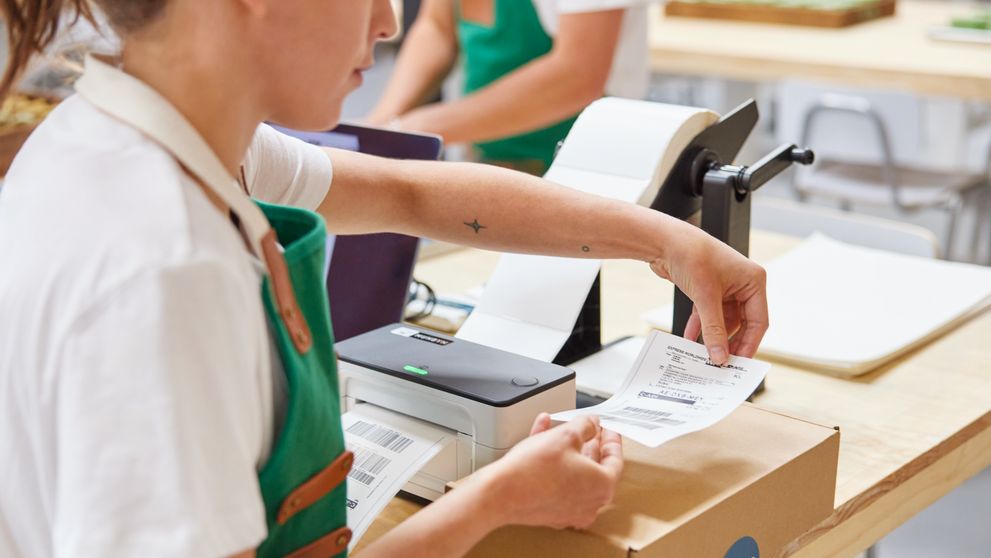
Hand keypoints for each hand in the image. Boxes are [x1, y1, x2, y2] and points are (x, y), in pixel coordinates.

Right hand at [476, 414, 622, 529]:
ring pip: (574, 473)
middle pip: (596, 468)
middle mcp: (589, 503)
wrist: (501, 493)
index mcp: (602, 486)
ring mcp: (569, 510)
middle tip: (588, 429)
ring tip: (559, 428)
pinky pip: (558, 481)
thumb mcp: (566, 435)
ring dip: (568, 449)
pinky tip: (542, 438)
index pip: (615, 459)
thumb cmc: (534, 470)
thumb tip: (592, 423)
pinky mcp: (550, 510)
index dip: (611, 439)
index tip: (607, 428)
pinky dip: (554, 462)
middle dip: (590, 444)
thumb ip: (585, 426)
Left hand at [650, 224, 768, 364]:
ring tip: (704, 355)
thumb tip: (720, 356)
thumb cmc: (692, 256)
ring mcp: (726, 287)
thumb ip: (714, 330)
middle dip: (730, 343)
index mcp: (754, 281)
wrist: (665, 240)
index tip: (738, 364)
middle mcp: (743, 284)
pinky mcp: (708, 290)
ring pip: (723, 321)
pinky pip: (708, 315)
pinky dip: (700, 327)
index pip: (758, 321)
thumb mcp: (706, 298)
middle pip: (742, 324)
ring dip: (713, 337)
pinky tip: (691, 340)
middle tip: (721, 363)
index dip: (749, 344)